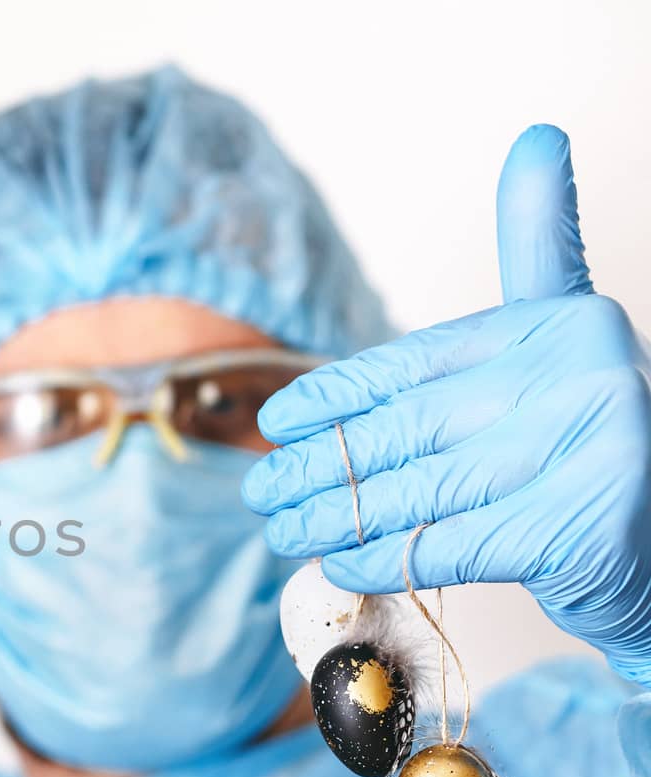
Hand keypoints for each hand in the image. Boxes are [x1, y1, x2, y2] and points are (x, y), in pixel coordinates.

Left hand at [241, 125, 650, 687]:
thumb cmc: (578, 445)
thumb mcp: (557, 343)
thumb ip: (538, 248)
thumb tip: (535, 138)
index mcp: (563, 324)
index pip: (415, 363)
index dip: (335, 396)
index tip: (275, 423)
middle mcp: (581, 378)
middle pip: (409, 430)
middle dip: (321, 465)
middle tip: (260, 492)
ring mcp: (586, 454)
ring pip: (418, 491)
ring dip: (333, 518)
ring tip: (284, 531)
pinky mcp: (576, 529)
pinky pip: (446, 546)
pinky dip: (381, 559)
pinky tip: (338, 567)